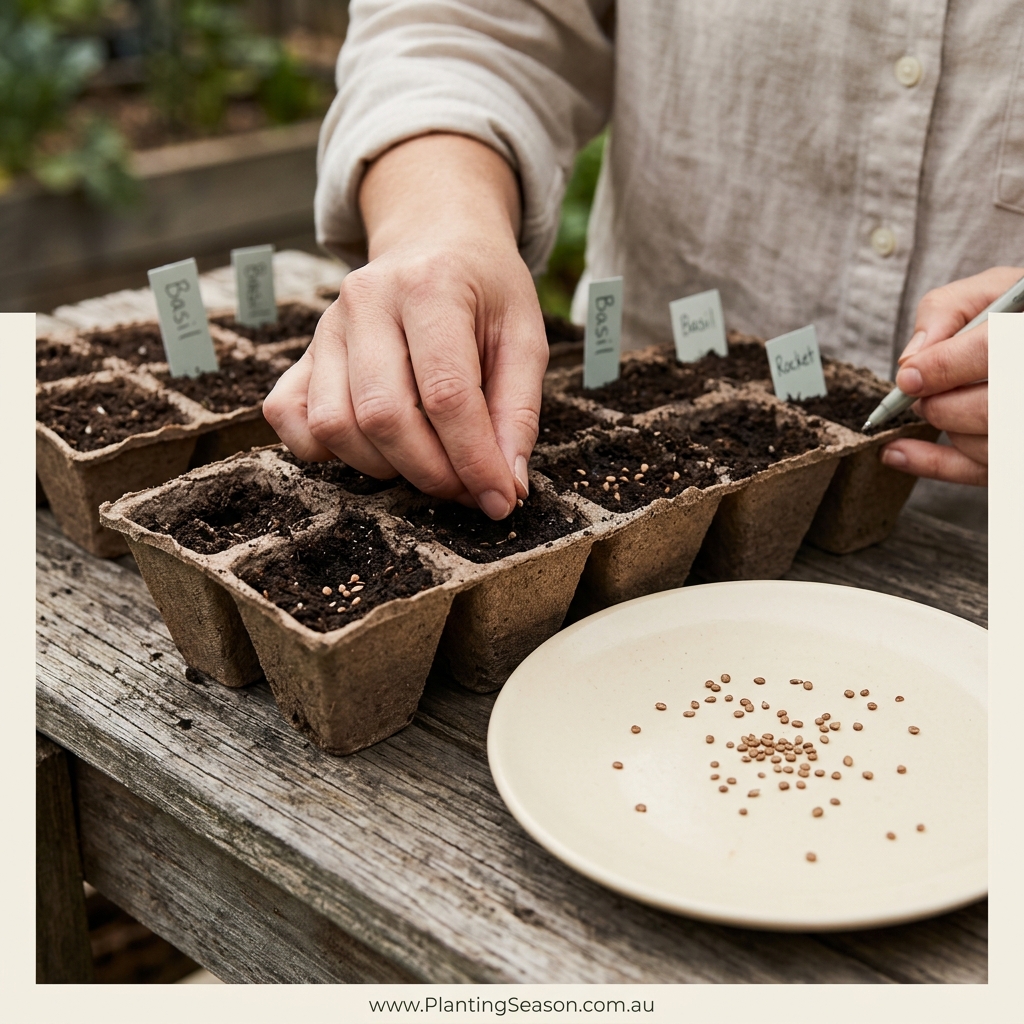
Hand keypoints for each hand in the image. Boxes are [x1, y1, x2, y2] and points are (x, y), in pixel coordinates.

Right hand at [263, 134, 547, 518]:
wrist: (434, 238)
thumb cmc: (485, 291)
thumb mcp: (525, 336)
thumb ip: (519, 411)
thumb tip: (506, 486)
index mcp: (430, 285)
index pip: (446, 394)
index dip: (474, 460)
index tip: (499, 499)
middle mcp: (366, 301)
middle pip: (384, 416)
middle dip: (431, 472)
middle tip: (467, 489)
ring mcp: (325, 327)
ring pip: (335, 425)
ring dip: (386, 469)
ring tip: (430, 465)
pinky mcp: (303, 351)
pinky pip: (290, 417)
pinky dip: (325, 451)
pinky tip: (374, 449)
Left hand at [880, 266, 1022, 485]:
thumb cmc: (1014, 311)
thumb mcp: (991, 291)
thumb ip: (947, 310)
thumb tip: (910, 360)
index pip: (991, 354)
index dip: (942, 368)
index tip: (908, 377)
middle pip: (985, 410)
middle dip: (938, 402)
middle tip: (920, 388)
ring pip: (980, 445)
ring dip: (942, 424)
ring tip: (933, 401)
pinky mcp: (1017, 461)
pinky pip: (975, 471)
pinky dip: (930, 464)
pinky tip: (896, 451)